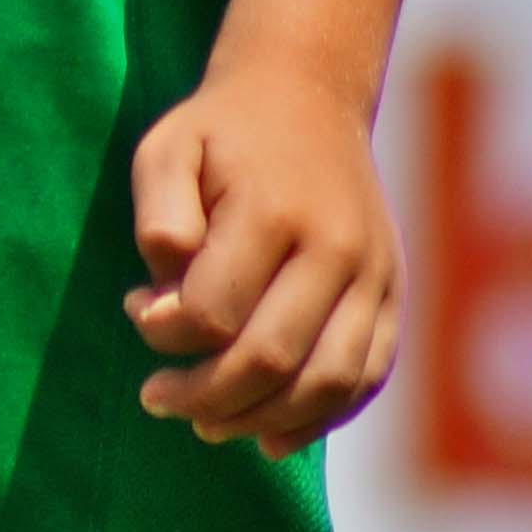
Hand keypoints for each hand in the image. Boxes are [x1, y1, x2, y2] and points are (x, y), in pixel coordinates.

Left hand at [123, 53, 401, 450]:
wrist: (308, 96)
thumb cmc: (222, 134)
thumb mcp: (166, 151)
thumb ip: (157, 222)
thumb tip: (159, 309)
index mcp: (275, 210)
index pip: (216, 311)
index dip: (166, 336)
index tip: (137, 313)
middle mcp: (338, 248)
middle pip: (272, 358)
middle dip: (203, 395)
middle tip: (157, 397)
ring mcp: (376, 276)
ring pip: (326, 383)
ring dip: (259, 420)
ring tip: (207, 424)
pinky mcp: (394, 295)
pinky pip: (366, 378)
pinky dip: (320, 419)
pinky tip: (269, 435)